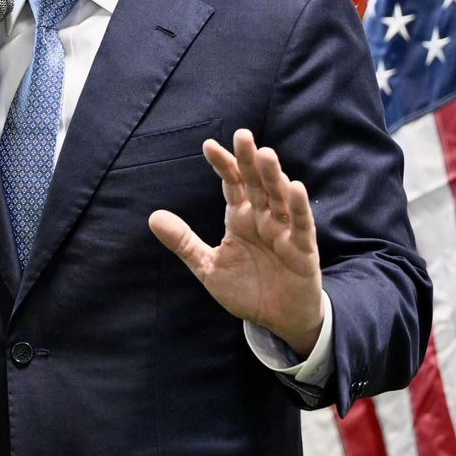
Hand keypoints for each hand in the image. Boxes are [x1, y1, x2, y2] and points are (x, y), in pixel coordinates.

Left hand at [148, 129, 323, 355]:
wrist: (277, 321)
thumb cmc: (246, 288)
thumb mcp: (207, 267)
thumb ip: (184, 242)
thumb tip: (152, 217)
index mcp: (241, 217)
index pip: (232, 184)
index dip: (223, 165)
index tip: (208, 145)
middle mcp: (264, 218)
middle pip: (256, 183)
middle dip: (249, 160)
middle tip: (243, 135)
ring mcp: (285, 231)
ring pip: (280, 198)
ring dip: (274, 176)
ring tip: (266, 155)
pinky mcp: (303, 249)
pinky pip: (302, 225)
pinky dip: (299, 207)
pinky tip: (295, 187)